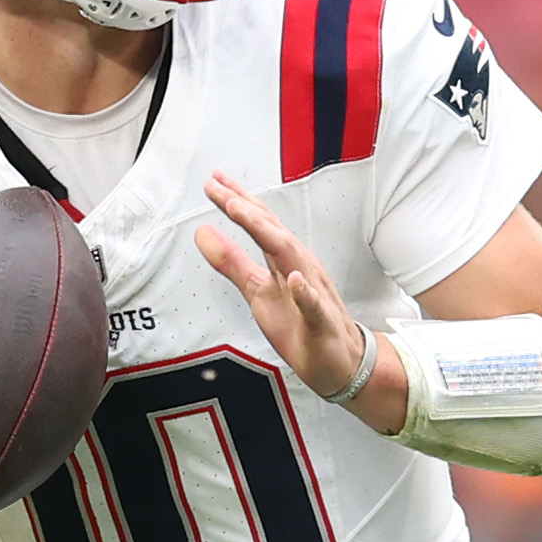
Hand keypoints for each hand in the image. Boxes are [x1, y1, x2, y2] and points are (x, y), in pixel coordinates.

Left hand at [194, 177, 378, 412]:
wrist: (338, 358)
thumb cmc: (299, 323)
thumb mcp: (257, 291)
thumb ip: (231, 263)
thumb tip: (203, 234)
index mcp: (284, 260)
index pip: (259, 224)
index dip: (236, 202)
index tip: (213, 182)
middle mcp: (300, 267)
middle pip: (272, 231)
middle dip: (246, 209)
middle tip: (221, 188)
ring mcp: (312, 294)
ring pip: (292, 258)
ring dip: (268, 235)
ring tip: (242, 214)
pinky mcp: (321, 322)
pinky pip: (313, 306)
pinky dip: (304, 293)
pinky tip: (295, 280)